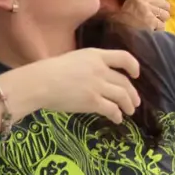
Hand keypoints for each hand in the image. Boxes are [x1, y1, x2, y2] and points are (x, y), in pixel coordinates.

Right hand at [22, 48, 140, 123]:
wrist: (38, 83)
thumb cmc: (50, 71)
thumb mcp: (75, 59)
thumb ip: (91, 64)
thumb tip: (100, 77)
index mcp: (96, 55)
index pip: (124, 57)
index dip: (134, 66)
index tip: (136, 75)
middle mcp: (100, 69)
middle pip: (124, 81)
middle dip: (132, 93)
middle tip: (135, 102)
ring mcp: (97, 85)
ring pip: (122, 96)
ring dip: (128, 104)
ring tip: (130, 111)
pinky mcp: (92, 101)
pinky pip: (111, 109)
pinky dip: (117, 114)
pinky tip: (117, 118)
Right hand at [117, 0, 170, 31]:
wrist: (116, 33)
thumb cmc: (125, 19)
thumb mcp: (133, 3)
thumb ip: (147, 0)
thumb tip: (165, 3)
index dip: (159, 7)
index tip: (151, 12)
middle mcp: (143, 0)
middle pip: (166, 6)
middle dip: (161, 14)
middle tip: (152, 20)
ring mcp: (147, 11)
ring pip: (165, 16)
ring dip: (160, 23)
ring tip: (150, 26)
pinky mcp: (150, 22)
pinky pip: (162, 26)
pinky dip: (158, 30)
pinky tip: (150, 31)